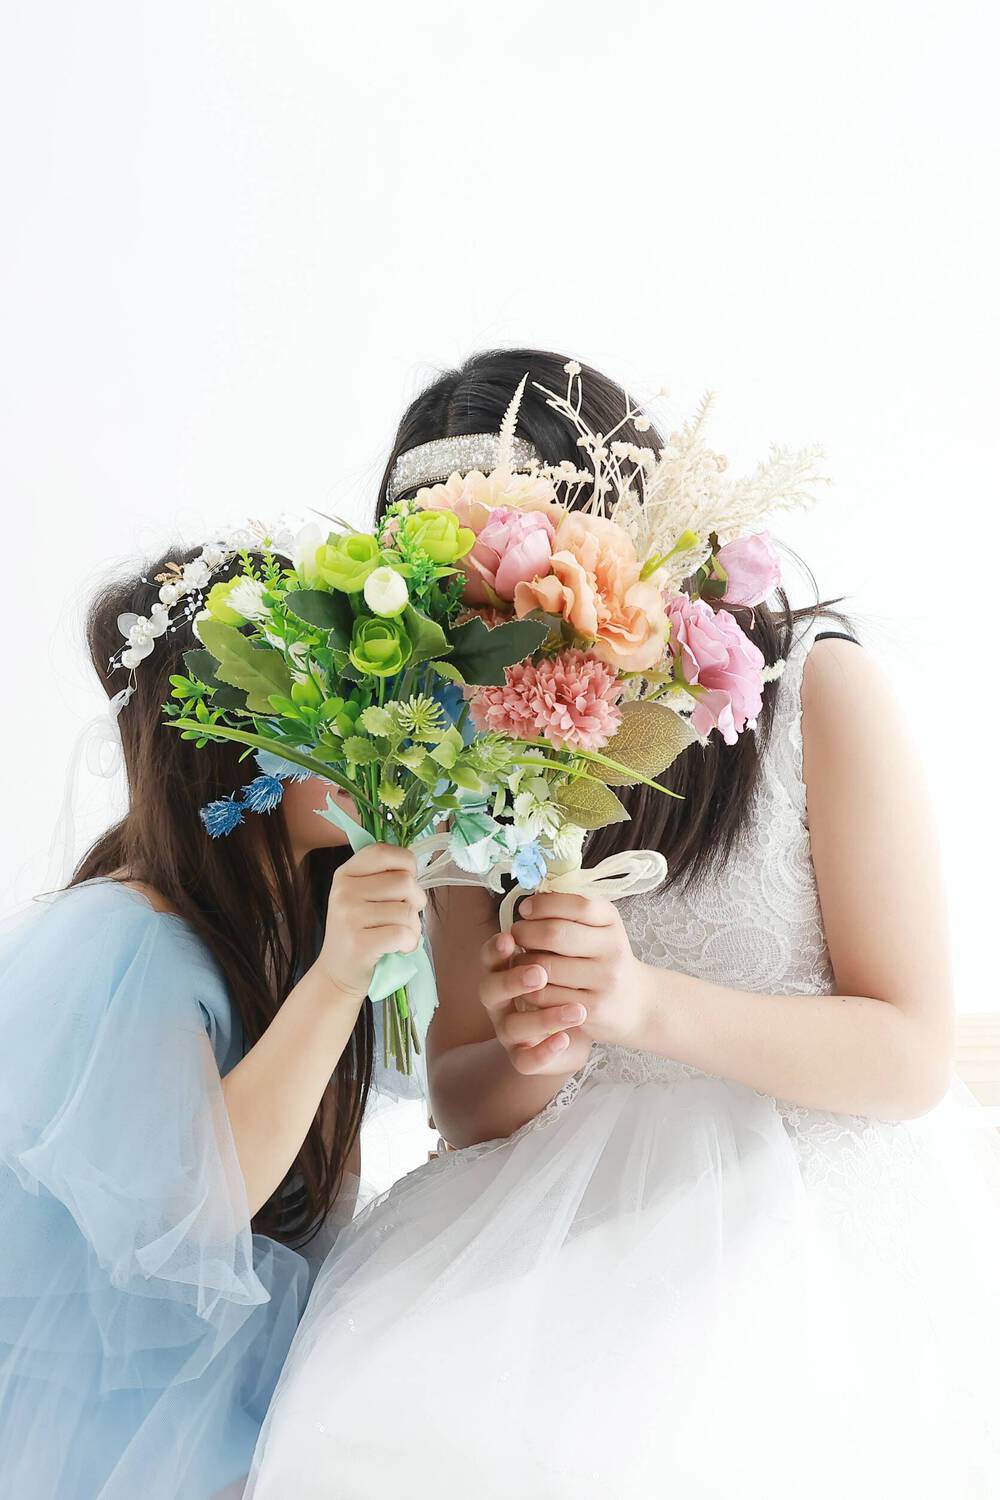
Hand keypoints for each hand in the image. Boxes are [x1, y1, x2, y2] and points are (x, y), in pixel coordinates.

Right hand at [314, 844, 425, 1002]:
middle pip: (405, 881)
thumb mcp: (361, 897)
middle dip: (416, 900)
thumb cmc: (360, 932)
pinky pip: (403, 933)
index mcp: (346, 873)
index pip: (384, 851)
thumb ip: (383, 877)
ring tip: (399, 936)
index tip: (405, 883)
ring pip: (408, 910)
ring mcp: (349, 917)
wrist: (337, 975)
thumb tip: (418, 864)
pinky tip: (398, 949)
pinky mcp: (360, 943)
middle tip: (403, 917)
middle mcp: (344, 891)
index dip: (406, 864)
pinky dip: (410, 943)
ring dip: (414, 927)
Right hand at [479, 929, 592, 1075]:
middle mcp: (500, 1000)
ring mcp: (509, 1030)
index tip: (510, 938)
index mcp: (503, 968)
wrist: (589, 1017)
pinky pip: (527, 1060)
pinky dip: (545, 1051)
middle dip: (513, 980)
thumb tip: (549, 896)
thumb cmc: (571, 976)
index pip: (489, 956)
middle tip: (539, 972)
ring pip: (512, 1027)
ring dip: (542, 1017)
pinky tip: (566, 1040)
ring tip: (575, 1009)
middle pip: (490, 989)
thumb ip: (554, 927)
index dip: (495, 949)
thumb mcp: (564, 949)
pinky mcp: (525, 1057)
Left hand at [509, 892, 650, 1048]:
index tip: (525, 909)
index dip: (542, 904)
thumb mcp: (598, 927)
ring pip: (544, 966)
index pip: (575, 904)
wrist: (633, 1001)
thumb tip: (530, 903)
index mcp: (611, 920)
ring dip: (522, 961)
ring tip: (522, 959)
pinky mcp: (592, 1009)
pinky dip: (529, 988)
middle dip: (525, 932)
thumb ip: (569, 911)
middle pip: (554, 934)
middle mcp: (612, 948)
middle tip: (516, 935)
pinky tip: (531, 983)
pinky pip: (545, 996)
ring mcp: (604, 980)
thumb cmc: (603, 957)